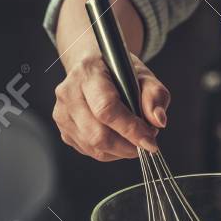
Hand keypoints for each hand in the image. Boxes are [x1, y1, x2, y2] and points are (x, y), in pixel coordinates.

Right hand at [53, 53, 170, 160]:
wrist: (93, 69)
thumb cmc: (119, 72)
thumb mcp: (143, 75)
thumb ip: (154, 95)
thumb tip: (158, 120)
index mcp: (88, 73)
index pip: (106, 108)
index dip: (130, 129)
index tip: (150, 141)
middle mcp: (69, 93)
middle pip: (97, 134)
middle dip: (127, 145)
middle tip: (146, 141)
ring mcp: (62, 113)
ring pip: (93, 147)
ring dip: (120, 150)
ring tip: (134, 138)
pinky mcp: (63, 130)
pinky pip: (89, 151)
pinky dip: (110, 152)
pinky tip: (120, 139)